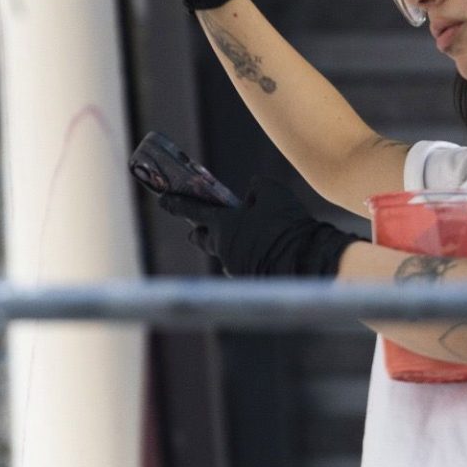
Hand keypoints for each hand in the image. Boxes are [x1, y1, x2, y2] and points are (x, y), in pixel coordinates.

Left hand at [159, 176, 357, 279]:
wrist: (304, 260)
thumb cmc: (286, 223)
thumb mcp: (272, 192)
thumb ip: (256, 188)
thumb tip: (251, 194)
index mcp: (223, 224)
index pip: (192, 210)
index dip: (176, 203)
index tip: (163, 199)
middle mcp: (223, 247)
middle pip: (202, 237)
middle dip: (200, 230)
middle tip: (204, 225)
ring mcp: (235, 266)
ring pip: (226, 251)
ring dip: (233, 243)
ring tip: (253, 235)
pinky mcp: (249, 279)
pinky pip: (244, 263)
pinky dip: (251, 255)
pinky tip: (267, 249)